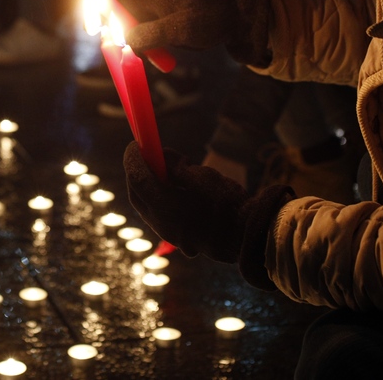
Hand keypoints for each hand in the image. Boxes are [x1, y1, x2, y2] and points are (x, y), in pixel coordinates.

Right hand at [111, 0, 271, 66]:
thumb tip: (123, 40)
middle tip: (125, 53)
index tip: (94, 28)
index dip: (101, 11)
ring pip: (137, 29)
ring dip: (140, 46)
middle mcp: (153, 1)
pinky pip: (151, 35)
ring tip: (158, 59)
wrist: (240, 19)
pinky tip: (164, 58)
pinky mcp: (169, 23)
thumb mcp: (179, 29)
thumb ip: (149, 34)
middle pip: (122, 16)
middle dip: (120, 36)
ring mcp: (161, 12)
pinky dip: (152, 48)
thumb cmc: (211, 19)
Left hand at [124, 141, 292, 289]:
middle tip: (142, 155)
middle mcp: (160, 224)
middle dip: (136, 173)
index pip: (137, 178)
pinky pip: (158, 216)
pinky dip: (158, 199)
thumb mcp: (202, 175)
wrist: (249, 236)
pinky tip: (170, 189)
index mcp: (164, 207)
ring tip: (158, 170)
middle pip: (137, 195)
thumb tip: (160, 156)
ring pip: (146, 207)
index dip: (133, 158)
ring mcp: (168, 235)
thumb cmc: (228, 203)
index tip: (135, 143)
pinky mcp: (178, 240)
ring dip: (146, 187)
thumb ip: (176, 165)